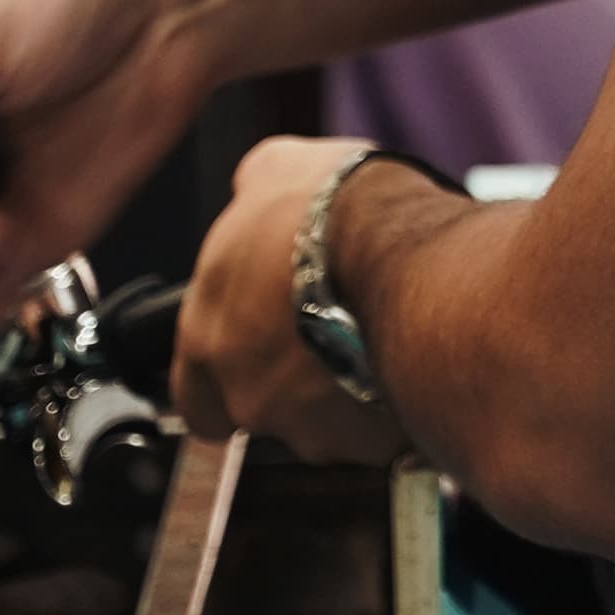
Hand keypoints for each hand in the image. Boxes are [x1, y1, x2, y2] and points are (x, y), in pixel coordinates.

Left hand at [176, 136, 414, 457]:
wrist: (403, 246)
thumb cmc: (334, 209)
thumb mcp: (273, 171)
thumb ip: (252, 199)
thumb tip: (255, 191)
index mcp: (208, 341)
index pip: (196, 400)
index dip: (228, 381)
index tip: (261, 356)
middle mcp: (249, 395)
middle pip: (268, 414)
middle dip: (297, 390)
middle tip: (334, 342)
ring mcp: (313, 428)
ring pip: (332, 431)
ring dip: (352, 399)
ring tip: (386, 344)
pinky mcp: (374, 444)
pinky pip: (388, 439)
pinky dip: (401, 410)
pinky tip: (418, 363)